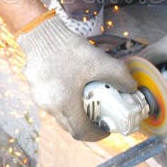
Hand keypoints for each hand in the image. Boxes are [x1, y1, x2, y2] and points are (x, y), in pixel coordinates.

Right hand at [16, 13, 135, 139]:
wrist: (41, 33)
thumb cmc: (69, 49)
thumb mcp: (101, 62)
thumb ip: (121, 77)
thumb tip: (132, 89)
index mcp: (64, 103)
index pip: (82, 132)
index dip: (97, 134)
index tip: (106, 128)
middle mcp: (49, 105)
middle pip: (71, 126)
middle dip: (87, 125)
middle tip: (99, 117)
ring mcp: (39, 98)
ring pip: (60, 114)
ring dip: (75, 113)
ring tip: (88, 101)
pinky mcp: (35, 89)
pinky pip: (52, 103)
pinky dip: (65, 102)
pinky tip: (73, 87)